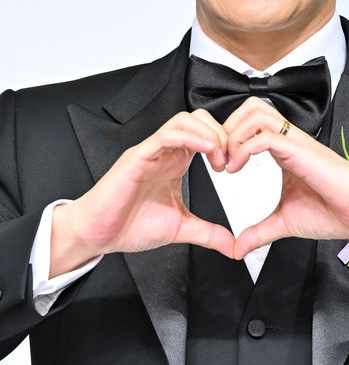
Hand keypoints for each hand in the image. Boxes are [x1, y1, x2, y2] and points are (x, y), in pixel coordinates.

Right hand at [50, 109, 234, 276]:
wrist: (98, 235)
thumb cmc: (129, 225)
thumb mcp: (180, 228)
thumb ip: (208, 233)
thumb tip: (232, 245)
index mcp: (176, 161)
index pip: (206, 133)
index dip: (225, 143)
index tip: (234, 166)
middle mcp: (165, 152)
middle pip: (198, 118)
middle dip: (220, 133)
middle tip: (228, 160)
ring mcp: (151, 151)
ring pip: (183, 120)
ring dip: (207, 132)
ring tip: (218, 155)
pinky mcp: (138, 156)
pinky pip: (165, 135)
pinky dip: (188, 137)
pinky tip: (204, 150)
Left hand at [223, 97, 348, 259]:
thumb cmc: (333, 211)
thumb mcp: (284, 222)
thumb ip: (258, 231)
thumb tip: (237, 248)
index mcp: (285, 149)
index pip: (250, 122)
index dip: (229, 137)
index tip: (219, 165)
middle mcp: (290, 139)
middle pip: (251, 107)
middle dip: (228, 127)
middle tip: (219, 158)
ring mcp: (296, 142)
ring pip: (257, 112)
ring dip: (234, 134)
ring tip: (227, 163)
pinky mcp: (302, 152)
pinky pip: (268, 136)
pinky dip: (245, 148)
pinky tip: (237, 168)